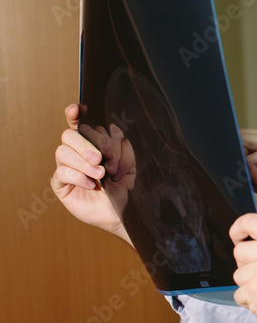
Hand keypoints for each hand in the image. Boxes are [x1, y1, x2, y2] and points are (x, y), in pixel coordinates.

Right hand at [51, 104, 132, 244]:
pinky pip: (62, 173)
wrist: (121, 212)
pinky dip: (79, 176)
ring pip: (63, 152)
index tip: (78, 109)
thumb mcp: (129, 167)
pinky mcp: (60, 184)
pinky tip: (93, 184)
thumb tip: (116, 130)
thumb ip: (124, 149)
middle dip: (87, 145)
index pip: (77, 125)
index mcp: (91, 145)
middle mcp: (75, 153)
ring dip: (84, 162)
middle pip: (69, 136)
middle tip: (102, 159)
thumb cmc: (122, 189)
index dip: (74, 115)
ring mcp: (66, 168)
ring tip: (101, 174)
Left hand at [230, 213, 256, 322]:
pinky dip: (249, 301)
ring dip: (248, 285)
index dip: (238, 230)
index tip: (238, 239)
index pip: (250, 221)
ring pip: (237, 274)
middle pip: (239, 250)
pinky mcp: (256, 292)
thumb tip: (244, 239)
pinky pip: (238, 294)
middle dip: (247, 265)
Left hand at [241, 129, 256, 236]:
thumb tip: (227, 164)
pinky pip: (251, 159)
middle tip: (248, 178)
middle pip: (242, 137)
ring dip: (246, 168)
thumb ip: (248, 169)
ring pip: (243, 146)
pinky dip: (255, 175)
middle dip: (237, 158)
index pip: (246, 137)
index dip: (235, 151)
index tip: (234, 168)